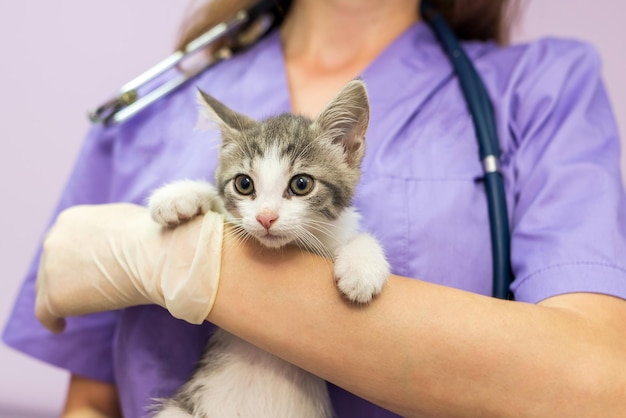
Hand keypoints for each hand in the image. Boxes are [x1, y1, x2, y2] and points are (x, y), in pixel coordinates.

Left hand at [35, 203, 223, 332]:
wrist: (157, 255)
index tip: (85, 271)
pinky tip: (62, 327)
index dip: (74, 258)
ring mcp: (51, 267)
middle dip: (65, 276)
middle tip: (83, 291)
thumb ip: (111, 231)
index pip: (64, 242)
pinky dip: (53, 320)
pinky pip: (45, 313)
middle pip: (52, 263)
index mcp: (70, 219)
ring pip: (48, 287)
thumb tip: (118, 243)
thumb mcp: (128, 220)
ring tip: (78, 310)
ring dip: (64, 296)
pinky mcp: (55, 295)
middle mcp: (54, 238)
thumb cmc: (155, 237)